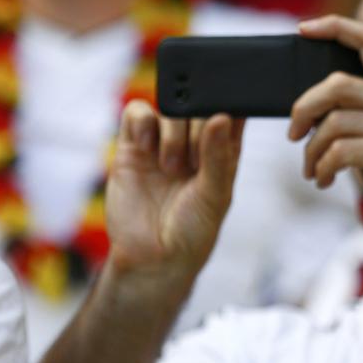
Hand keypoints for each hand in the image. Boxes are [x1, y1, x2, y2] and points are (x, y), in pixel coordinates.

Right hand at [106, 101, 243, 283]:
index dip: (229, 104)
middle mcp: (193, 142)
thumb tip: (222, 117)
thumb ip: (218, 156)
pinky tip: (148, 148)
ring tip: (172, 167)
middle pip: (198, 105)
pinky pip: (137, 113)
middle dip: (198, 124)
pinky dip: (143, 122)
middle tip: (195, 160)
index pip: (230, 112)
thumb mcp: (215, 195)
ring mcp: (162, 142)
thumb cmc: (193, 230)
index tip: (225, 114)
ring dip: (174, 132)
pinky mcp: (132, 146)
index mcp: (222, 150)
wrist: (152, 258)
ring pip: (170, 107)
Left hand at [289, 16, 362, 253]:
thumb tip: (311, 111)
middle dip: (304, 108)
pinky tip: (324, 179)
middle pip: (337, 84)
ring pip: (333, 123)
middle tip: (294, 133)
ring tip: (313, 169)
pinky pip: (339, 152)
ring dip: (311, 151)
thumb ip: (362, 114)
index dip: (335, 26)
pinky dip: (322, 168)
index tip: (304, 29)